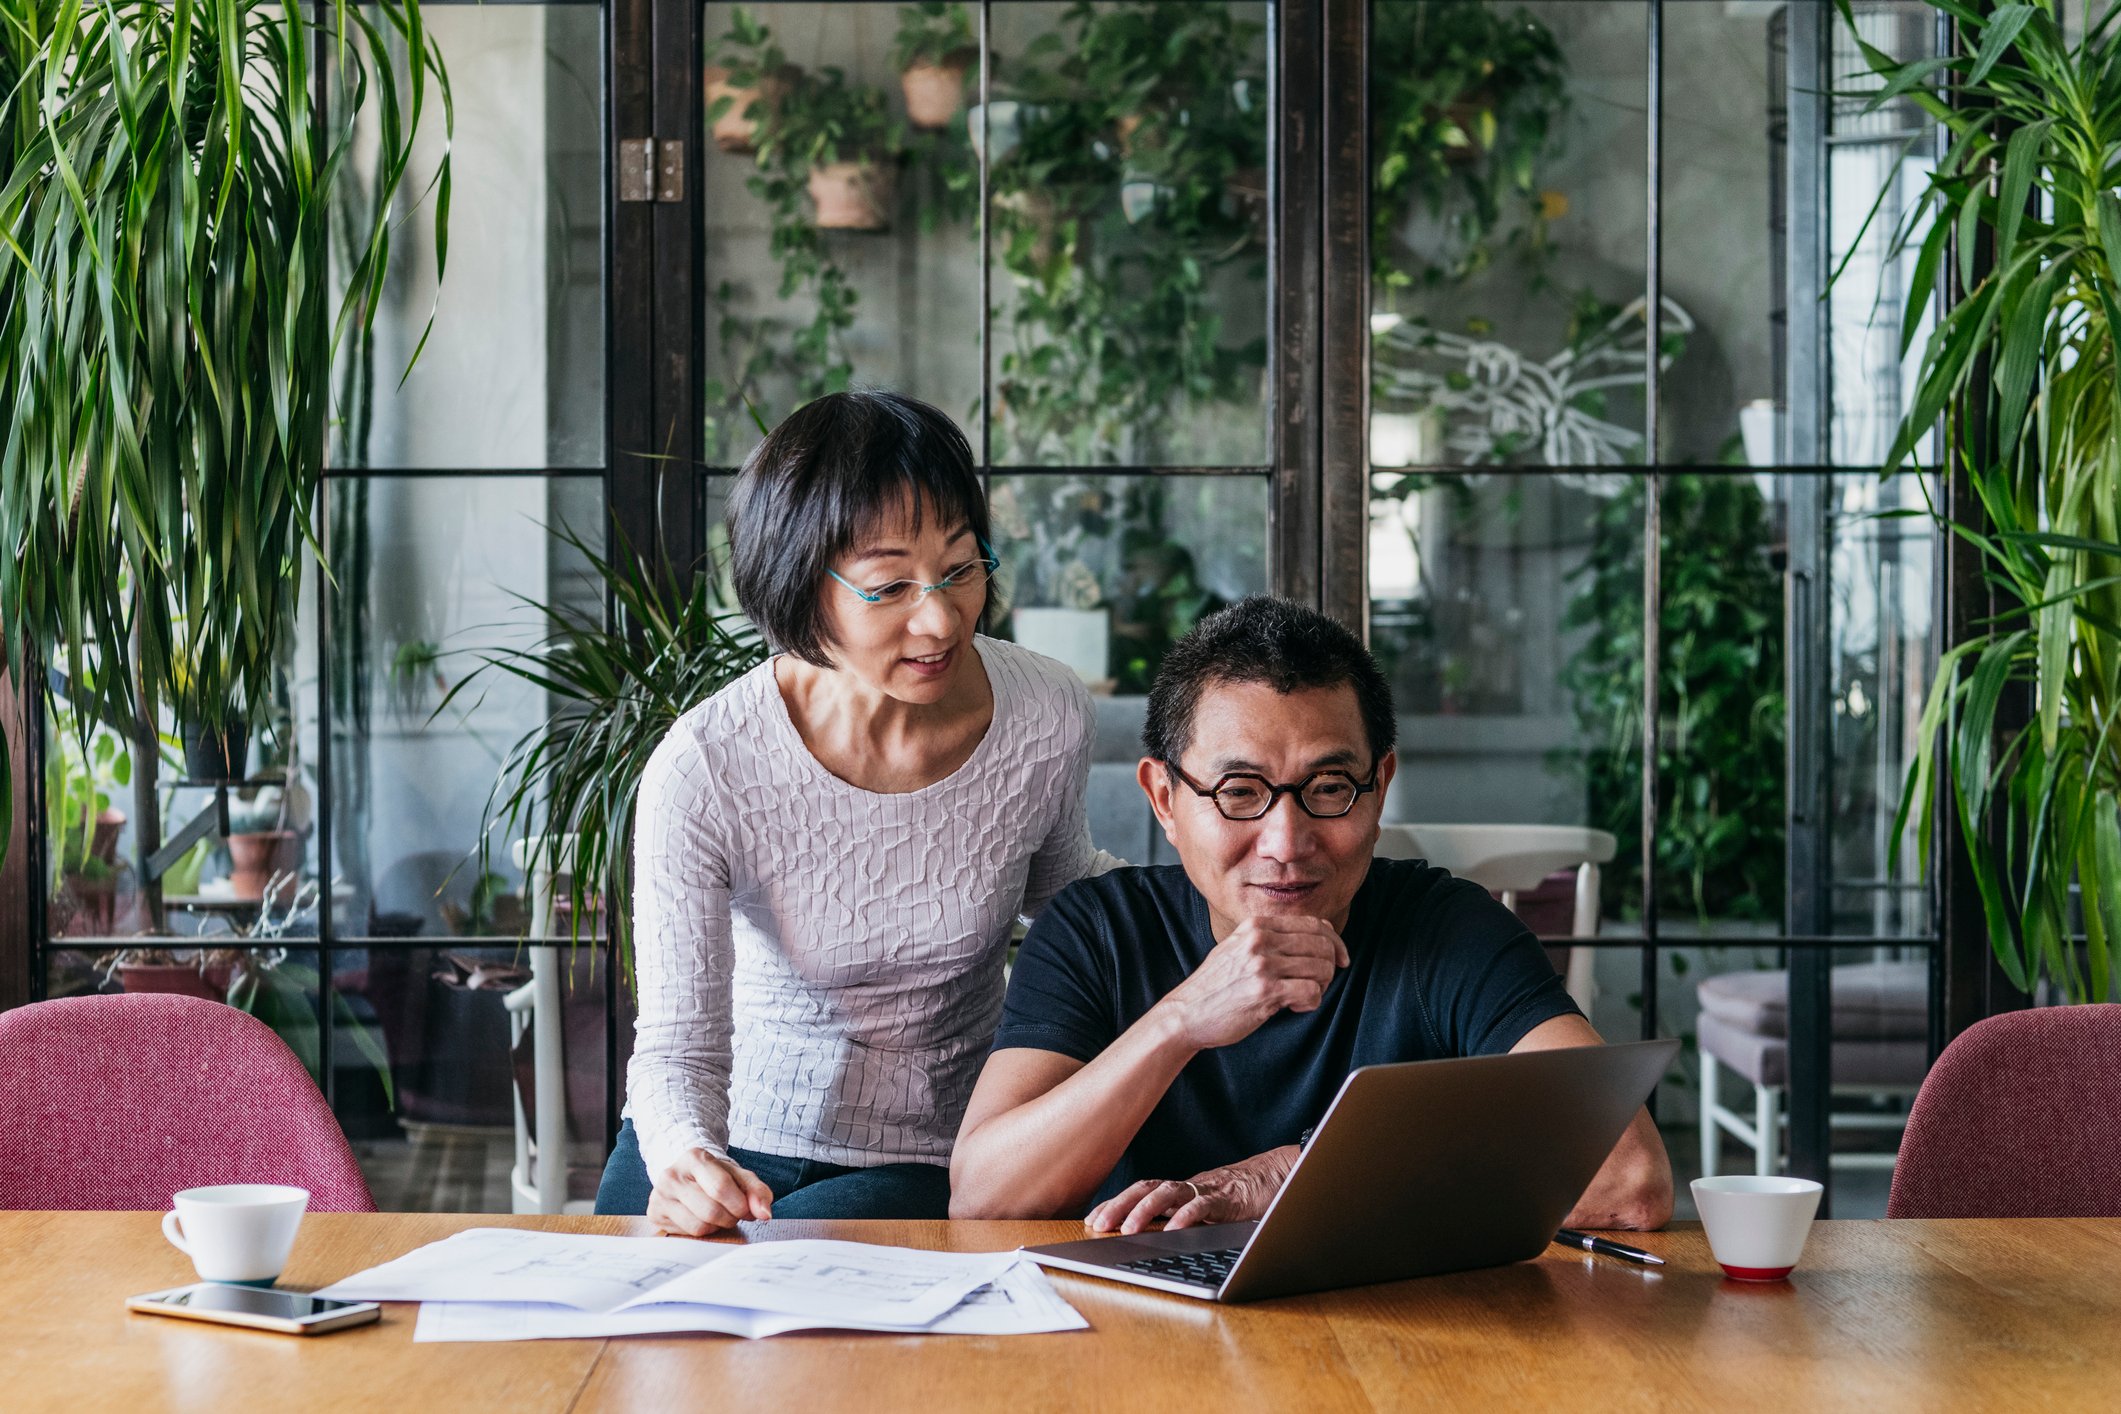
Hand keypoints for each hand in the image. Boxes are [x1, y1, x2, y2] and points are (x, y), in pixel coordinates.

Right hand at [646, 1147, 774, 1236]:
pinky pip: (686, 1234)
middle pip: (711, 1211)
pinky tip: (701, 1219)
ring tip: (716, 1215)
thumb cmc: (716, 1177)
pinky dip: (701, 1232)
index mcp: (695, 1157)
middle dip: (729, 1218)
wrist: (687, 1176)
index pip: (721, 1188)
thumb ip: (757, 1192)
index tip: (746, 1210)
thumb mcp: (739, 1177)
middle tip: (732, 1213)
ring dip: (716, 1226)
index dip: (740, 1205)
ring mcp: (659, 1195)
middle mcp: (672, 1174)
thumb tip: (765, 1214)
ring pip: (698, 1226)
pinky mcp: (654, 1214)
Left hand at [1084, 1147, 1298, 1233]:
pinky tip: (1174, 1231)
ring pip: (1168, 1193)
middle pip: (1146, 1188)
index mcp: (1183, 1190)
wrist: (1281, 1174)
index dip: (1117, 1203)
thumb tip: (1160, 1238)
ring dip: (1143, 1210)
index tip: (1093, 1218)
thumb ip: (1188, 1219)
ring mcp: (1208, 1189)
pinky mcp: (1228, 1198)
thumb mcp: (1210, 1210)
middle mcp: (1190, 1186)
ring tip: (1127, 1229)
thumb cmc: (1246, 1195)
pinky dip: (1186, 1217)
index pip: (1142, 1192)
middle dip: (1119, 1205)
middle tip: (1098, 1224)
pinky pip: (1203, 1205)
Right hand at [1154, 915, 1349, 1051]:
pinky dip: (1310, 1003)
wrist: (1187, 1013)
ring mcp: (1262, 964)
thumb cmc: (1216, 985)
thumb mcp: (1239, 947)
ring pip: (1321, 968)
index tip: (1341, 959)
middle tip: (1319, 983)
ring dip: (1320, 987)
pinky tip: (1293, 1007)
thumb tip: (1320, 929)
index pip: (1313, 924)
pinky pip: (1311, 992)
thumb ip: (1272, 937)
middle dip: (1330, 967)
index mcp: (1256, 925)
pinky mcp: (1265, 991)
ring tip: (1301, 997)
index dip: (1335, 941)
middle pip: (1322, 945)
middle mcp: (1260, 939)